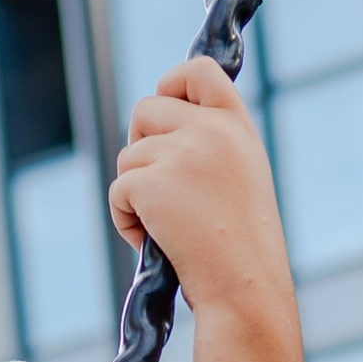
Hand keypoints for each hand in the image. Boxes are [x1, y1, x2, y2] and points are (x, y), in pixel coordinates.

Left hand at [108, 58, 292, 336]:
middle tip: (158, 188)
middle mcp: (211, 131)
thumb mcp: (240, 179)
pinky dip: (125, 220)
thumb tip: (152, 131)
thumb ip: (209, 146)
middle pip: (145, 109)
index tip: (164, 108)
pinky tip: (154, 242)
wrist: (245, 291)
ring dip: (134, 192)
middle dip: (140, 145)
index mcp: (237, 127)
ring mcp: (181, 154)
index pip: (199, 71)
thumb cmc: (242, 249)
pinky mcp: (152, 183)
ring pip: (127, 155)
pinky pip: (117, 191)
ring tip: (166, 228)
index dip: (171, 83)